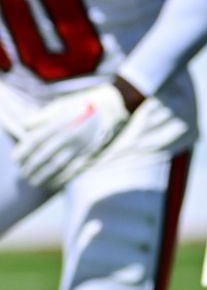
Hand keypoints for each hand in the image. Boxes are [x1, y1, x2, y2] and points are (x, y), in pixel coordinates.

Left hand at [11, 83, 129, 188]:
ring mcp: (78, 146)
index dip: (22, 152)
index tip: (15, 160)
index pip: (34, 141)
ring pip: (57, 165)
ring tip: (35, 181)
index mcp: (57, 124)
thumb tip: (24, 126)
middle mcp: (66, 136)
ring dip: (44, 175)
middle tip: (24, 174)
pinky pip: (73, 168)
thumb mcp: (59, 106)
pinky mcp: (88, 152)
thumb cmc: (79, 106)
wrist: (107, 109)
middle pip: (43, 156)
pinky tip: (53, 183)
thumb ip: (41, 117)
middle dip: (31, 167)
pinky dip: (61, 178)